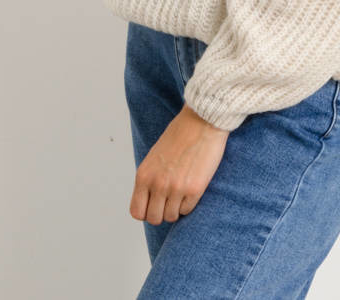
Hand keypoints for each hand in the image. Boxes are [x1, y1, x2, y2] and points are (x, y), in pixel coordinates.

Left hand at [129, 104, 228, 223]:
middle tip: (170, 199)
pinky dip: (189, 203)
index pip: (137, 212)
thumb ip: (150, 178)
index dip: (146, 211)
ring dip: (176, 208)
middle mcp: (157, 184)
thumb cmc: (180, 135)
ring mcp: (176, 188)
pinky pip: (187, 210)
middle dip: (162, 212)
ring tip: (182, 191)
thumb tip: (149, 201)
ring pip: (171, 217)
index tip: (155, 204)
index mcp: (144, 175)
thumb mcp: (155, 156)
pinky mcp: (195, 189)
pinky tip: (192, 186)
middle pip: (154, 218)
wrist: (202, 121)